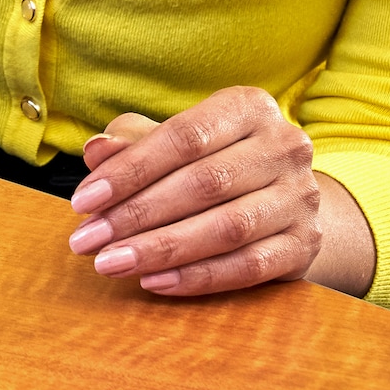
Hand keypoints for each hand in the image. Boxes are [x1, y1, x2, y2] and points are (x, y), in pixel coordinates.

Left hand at [63, 87, 364, 296]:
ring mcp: (301, 198)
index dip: (129, 170)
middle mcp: (285, 146)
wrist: (282, 199)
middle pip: (203, 183)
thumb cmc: (212, 162)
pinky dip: (198, 277)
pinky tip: (154, 281)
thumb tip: (96, 151)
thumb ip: (134, 142)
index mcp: (249, 107)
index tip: (83, 201)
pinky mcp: (306, 245)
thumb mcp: (174, 142)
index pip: (183, 137)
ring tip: (112, 263)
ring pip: (226, 228)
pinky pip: (249, 267)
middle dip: (136, 215)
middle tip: (87, 240)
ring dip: (161, 250)